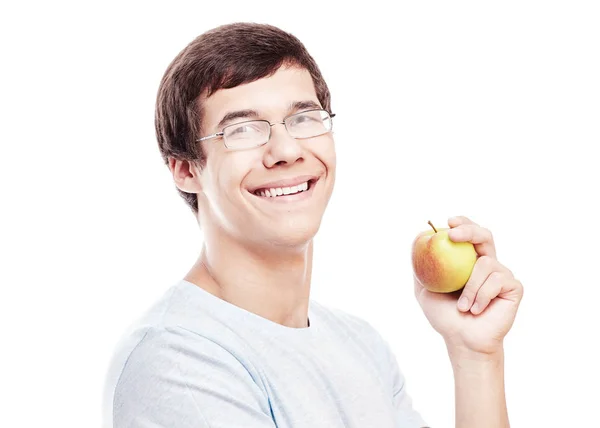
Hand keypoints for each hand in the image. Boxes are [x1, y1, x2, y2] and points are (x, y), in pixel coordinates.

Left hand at [413, 216, 523, 354]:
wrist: (463, 340)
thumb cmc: (444, 316)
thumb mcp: (424, 289)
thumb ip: (420, 266)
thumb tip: (417, 238)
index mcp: (468, 261)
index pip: (469, 235)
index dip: (463, 223)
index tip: (449, 222)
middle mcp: (487, 263)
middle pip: (485, 236)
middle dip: (470, 230)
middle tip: (453, 235)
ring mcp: (502, 274)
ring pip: (486, 263)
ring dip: (470, 287)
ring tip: (463, 306)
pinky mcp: (513, 287)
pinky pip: (496, 281)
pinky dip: (482, 296)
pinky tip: (477, 310)